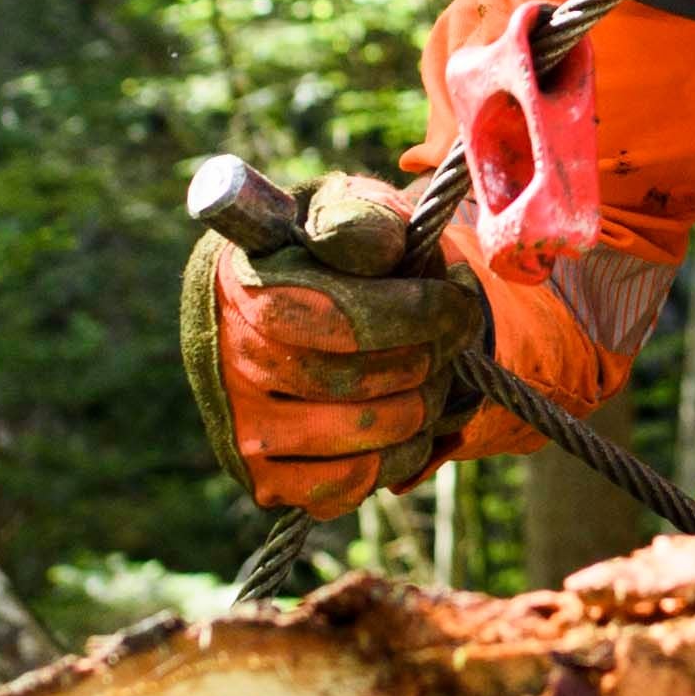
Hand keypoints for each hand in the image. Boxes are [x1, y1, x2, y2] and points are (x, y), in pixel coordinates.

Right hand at [180, 172, 485, 512]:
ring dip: (422, 407)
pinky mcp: (265, 480)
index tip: (456, 299)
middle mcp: (239, 365)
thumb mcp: (330, 211)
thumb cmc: (307, 254)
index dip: (422, 312)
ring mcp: (248, 429)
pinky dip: (396, 456)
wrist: (246, 310)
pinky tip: (401, 421)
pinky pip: (353, 484)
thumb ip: (361, 219)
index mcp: (252, 291)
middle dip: (429, 358)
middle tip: (447, 340)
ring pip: (370, 437)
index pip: (351, 318)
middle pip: (369, 383)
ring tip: (428, 376)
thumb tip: (386, 250)